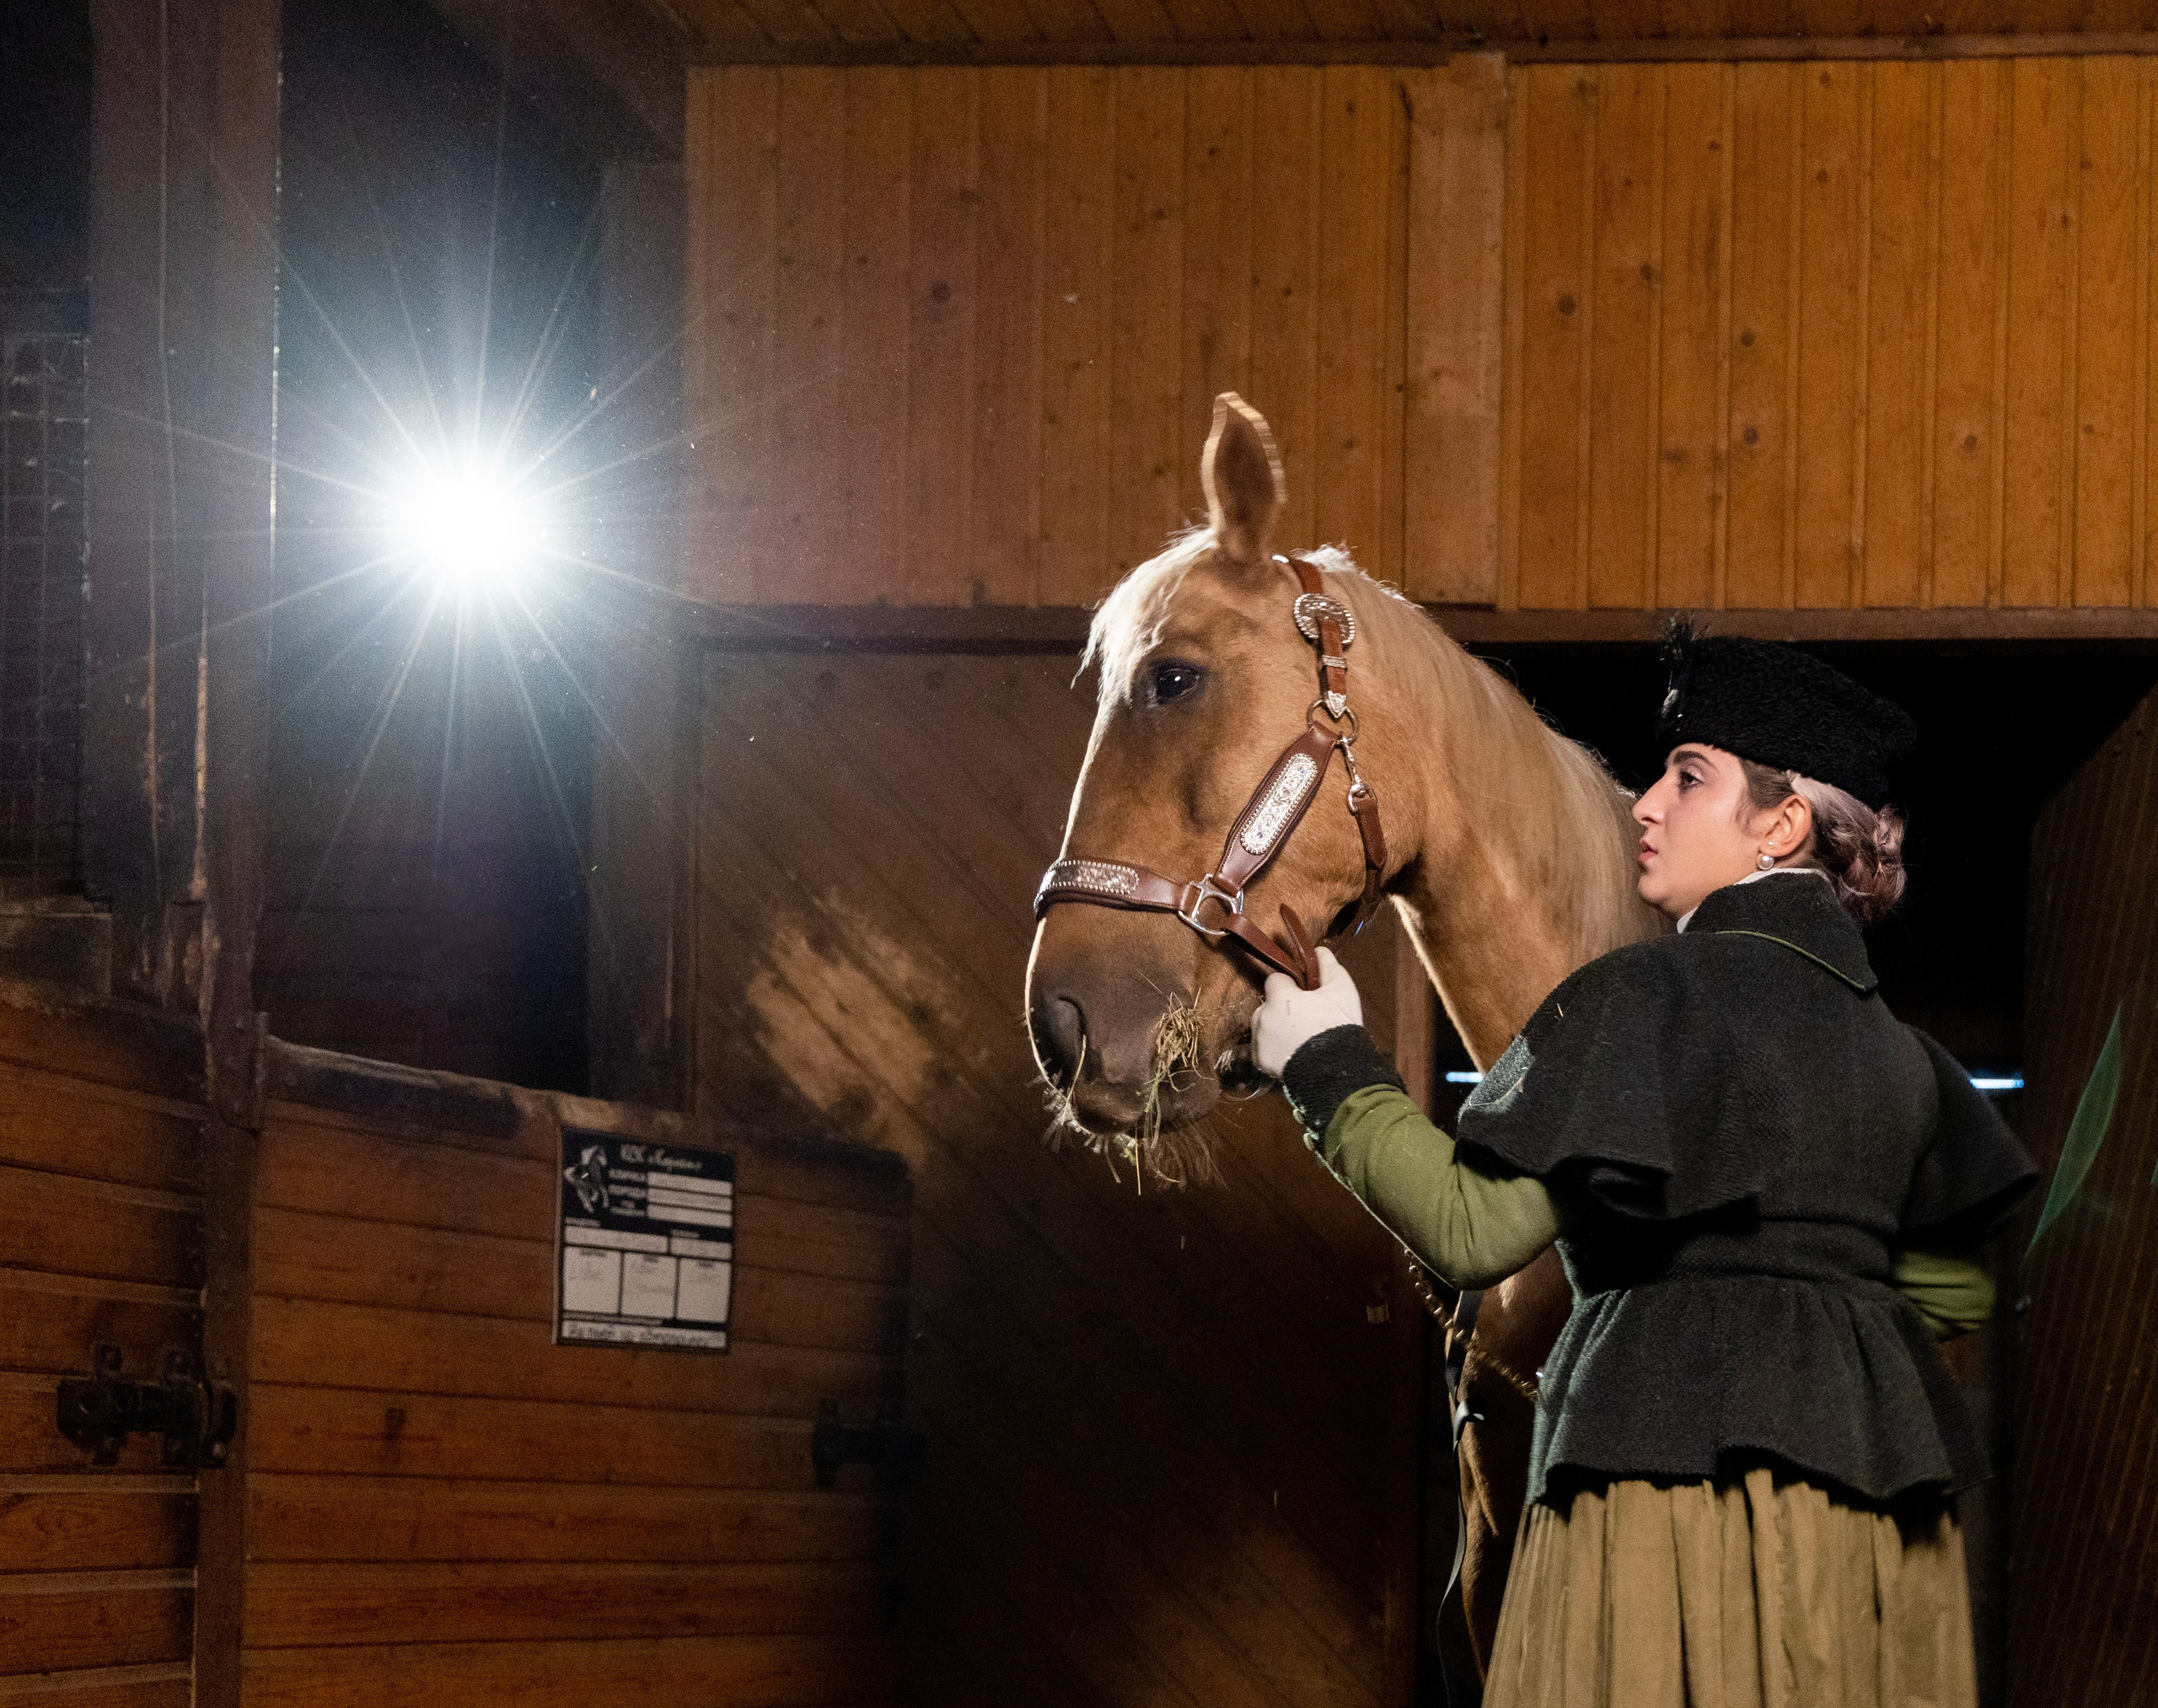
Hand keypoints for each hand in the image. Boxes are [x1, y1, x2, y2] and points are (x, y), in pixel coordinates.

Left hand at [1251, 947, 1363, 1077]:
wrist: (1337, 1070)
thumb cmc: (1338, 1027)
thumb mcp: (1341, 991)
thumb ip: (1328, 967)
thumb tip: (1319, 949)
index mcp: (1279, 997)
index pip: (1275, 980)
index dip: (1290, 986)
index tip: (1304, 997)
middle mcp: (1262, 1017)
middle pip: (1267, 1004)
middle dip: (1282, 1009)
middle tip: (1305, 1021)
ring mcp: (1259, 1041)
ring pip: (1264, 1026)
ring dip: (1276, 1028)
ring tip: (1299, 1040)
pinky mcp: (1259, 1061)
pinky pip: (1263, 1048)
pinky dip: (1273, 1049)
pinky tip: (1293, 1053)